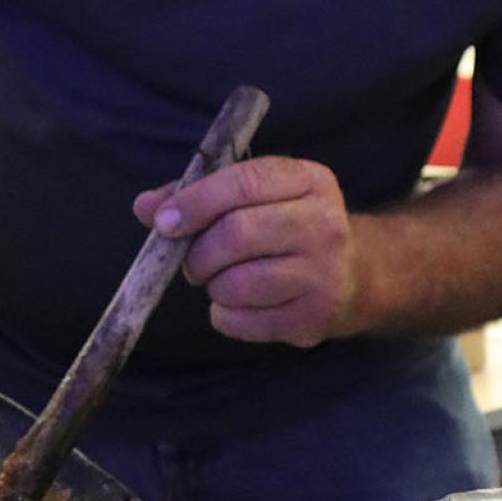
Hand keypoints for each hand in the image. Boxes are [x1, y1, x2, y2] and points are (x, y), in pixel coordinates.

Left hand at [134, 156, 356, 347]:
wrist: (356, 275)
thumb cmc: (288, 227)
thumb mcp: (256, 196)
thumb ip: (199, 195)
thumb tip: (145, 207)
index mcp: (308, 180)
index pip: (243, 183)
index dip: (196, 202)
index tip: (164, 223)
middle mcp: (324, 223)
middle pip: (238, 234)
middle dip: (198, 253)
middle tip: (192, 263)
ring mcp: (324, 274)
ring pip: (238, 283)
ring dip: (214, 286)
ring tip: (221, 281)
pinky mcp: (313, 318)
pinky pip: (244, 321)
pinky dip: (225, 315)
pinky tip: (238, 304)